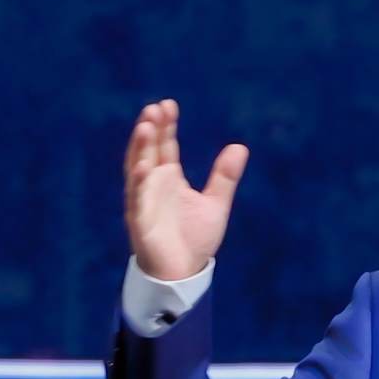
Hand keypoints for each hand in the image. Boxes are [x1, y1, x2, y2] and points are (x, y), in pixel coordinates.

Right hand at [125, 98, 248, 280]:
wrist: (183, 274)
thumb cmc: (194, 239)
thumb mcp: (215, 204)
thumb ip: (225, 177)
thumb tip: (240, 147)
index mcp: (169, 178)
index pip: (165, 146)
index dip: (166, 126)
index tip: (169, 105)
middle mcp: (153, 185)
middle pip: (149, 151)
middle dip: (151, 130)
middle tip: (155, 108)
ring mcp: (144, 201)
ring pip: (138, 169)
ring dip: (139, 148)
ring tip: (146, 126)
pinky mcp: (140, 222)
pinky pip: (138, 200)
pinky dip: (139, 183)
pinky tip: (144, 166)